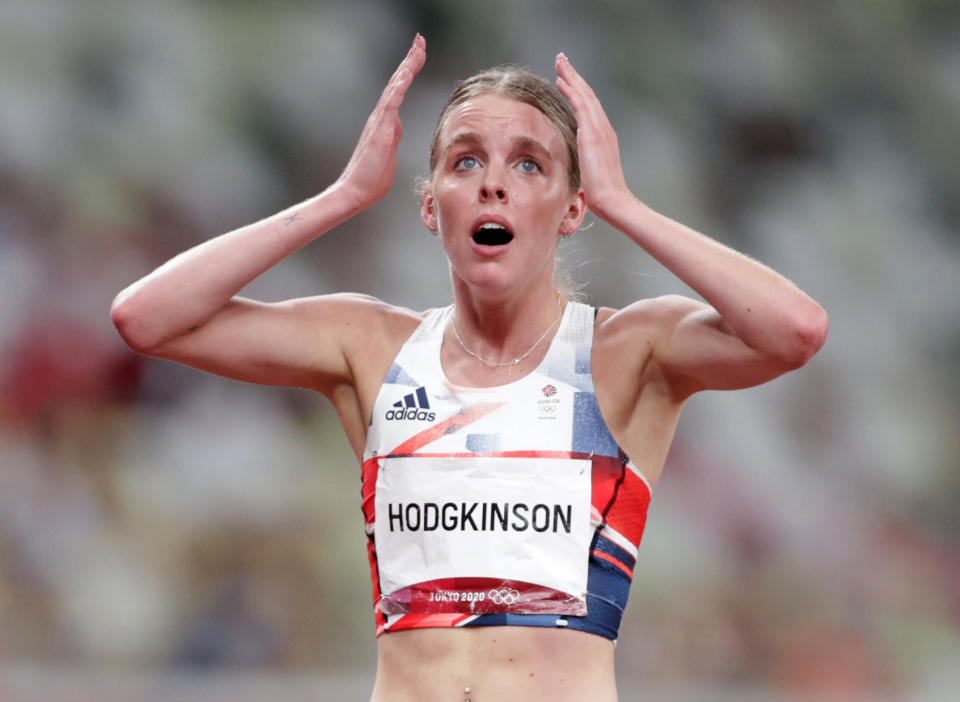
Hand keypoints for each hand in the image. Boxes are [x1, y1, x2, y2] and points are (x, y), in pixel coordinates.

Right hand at [336, 34, 426, 211]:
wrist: (355, 192)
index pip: (399, 91)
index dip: (409, 71)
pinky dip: (399, 86)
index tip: (418, 54)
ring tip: (417, 48)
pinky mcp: (380, 130)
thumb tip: (397, 127)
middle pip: (397, 82)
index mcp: (386, 122)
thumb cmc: (371, 179)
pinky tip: (407, 73)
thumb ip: (393, 138)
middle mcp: (381, 117)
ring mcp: (379, 122)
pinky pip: (391, 103)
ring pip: (395, 87)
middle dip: (410, 60)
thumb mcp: (389, 154)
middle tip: (420, 41)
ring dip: (407, 67)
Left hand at [555, 53, 631, 219]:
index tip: (566, 79)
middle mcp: (604, 128)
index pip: (589, 107)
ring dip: (571, 76)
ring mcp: (600, 128)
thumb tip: (578, 168)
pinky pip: (581, 105)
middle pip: (588, 94)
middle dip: (574, 76)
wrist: (612, 199)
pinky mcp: (593, 133)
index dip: (578, 90)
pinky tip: (561, 81)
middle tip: (562, 60)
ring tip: (560, 62)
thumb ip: (585, 164)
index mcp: (603, 136)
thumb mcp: (591, 174)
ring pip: (584, 94)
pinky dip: (571, 91)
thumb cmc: (602, 194)